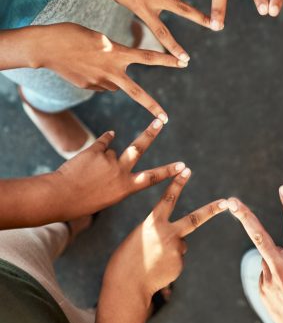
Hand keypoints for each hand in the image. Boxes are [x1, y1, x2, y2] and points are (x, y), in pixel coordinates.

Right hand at [35, 23, 178, 119]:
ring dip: (113, 78)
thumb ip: (114, 53)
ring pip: (116, 85)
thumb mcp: (99, 37)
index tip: (184, 62)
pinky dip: (98, 78)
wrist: (45, 47)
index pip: (149, 57)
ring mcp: (99, 83)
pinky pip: (101, 85)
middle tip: (165, 119)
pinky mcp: (88, 88)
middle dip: (153, 106)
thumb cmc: (72, 34)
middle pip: (138, 93)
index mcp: (117, 53)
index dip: (168, 59)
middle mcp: (111, 71)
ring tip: (94, 62)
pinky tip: (84, 69)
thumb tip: (118, 74)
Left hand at [55, 119, 182, 218]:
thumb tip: (116, 149)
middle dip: (151, 133)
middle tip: (161, 120)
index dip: (169, 171)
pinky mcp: (94, 151)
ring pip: (112, 152)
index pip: (152, 177)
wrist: (60, 197)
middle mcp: (120, 172)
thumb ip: (116, 176)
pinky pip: (102, 142)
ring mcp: (107, 160)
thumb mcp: (107, 196)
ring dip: (103, 160)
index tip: (183, 166)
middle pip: (139, 148)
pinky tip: (103, 142)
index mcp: (126, 187)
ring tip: (89, 172)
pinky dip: (103, 142)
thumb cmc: (82, 201)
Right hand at [89, 173, 226, 322]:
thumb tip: (182, 240)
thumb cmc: (128, 258)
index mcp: (153, 223)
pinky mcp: (179, 264)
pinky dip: (169, 262)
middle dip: (211, 210)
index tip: (186, 169)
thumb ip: (161, 232)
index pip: (168, 199)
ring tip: (153, 259)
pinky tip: (158, 269)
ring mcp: (175, 250)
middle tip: (226, 202)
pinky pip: (178, 259)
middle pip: (195, 219)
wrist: (125, 285)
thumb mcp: (141, 236)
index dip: (178, 184)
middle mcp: (167, 234)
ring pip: (180, 244)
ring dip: (170, 249)